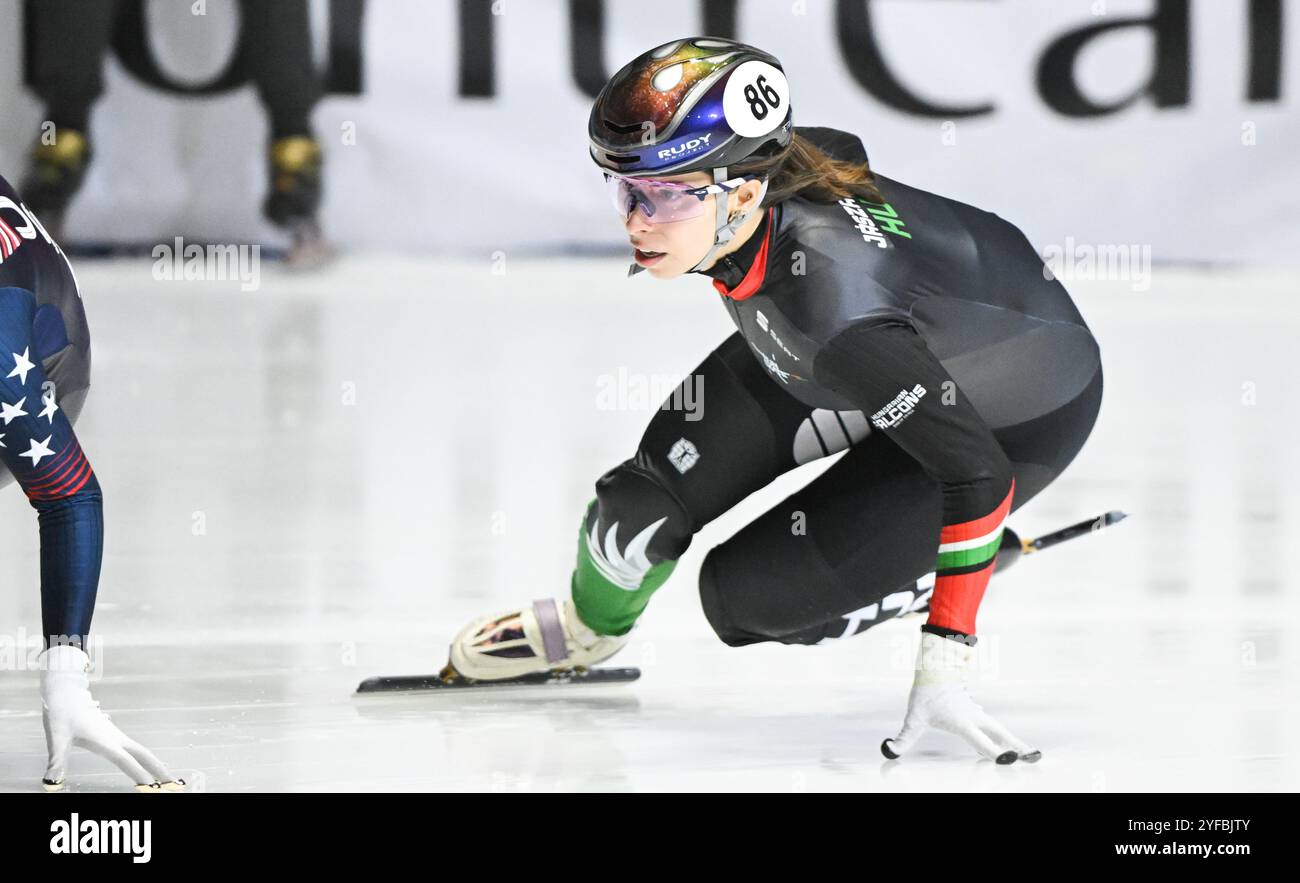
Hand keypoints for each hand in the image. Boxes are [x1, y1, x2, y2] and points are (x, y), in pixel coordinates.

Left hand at [40, 645, 185, 791]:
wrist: (66, 694)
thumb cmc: (61, 714)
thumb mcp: (57, 738)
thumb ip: (57, 760)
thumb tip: (51, 780)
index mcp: (104, 740)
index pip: (126, 761)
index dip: (139, 774)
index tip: (151, 787)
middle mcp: (115, 738)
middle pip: (143, 754)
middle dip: (158, 769)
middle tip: (172, 783)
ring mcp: (116, 736)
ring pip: (141, 751)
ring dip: (155, 764)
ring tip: (164, 778)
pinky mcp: (113, 735)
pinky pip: (134, 749)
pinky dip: (144, 759)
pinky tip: (144, 765)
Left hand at [881, 631, 1040, 763]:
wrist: (933, 664)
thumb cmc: (924, 693)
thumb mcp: (912, 718)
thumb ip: (902, 738)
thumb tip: (888, 750)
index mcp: (963, 723)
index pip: (983, 742)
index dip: (996, 753)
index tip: (1009, 760)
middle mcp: (973, 718)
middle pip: (999, 734)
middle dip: (1016, 746)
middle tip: (1033, 757)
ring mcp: (976, 713)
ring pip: (998, 728)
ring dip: (1013, 740)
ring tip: (1029, 753)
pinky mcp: (974, 709)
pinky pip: (990, 724)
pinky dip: (1001, 734)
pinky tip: (1006, 742)